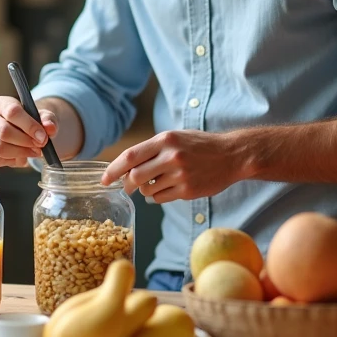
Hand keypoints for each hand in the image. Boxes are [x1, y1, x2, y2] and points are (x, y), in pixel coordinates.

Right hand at [0, 96, 57, 168]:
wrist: (26, 134)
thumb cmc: (32, 123)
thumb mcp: (43, 117)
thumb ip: (48, 120)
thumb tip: (49, 127)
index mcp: (1, 104)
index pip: (11, 111)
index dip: (29, 125)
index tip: (42, 137)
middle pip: (4, 131)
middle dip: (25, 142)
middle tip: (40, 146)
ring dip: (20, 153)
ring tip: (33, 152)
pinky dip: (11, 162)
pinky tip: (20, 157)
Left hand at [102, 130, 245, 204]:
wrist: (232, 155)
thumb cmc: (200, 145)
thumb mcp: (175, 138)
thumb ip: (152, 150)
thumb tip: (126, 168)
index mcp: (165, 140)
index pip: (130, 156)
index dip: (113, 169)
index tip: (104, 179)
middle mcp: (171, 157)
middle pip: (135, 177)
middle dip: (126, 185)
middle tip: (126, 187)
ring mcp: (180, 175)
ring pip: (148, 190)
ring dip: (145, 191)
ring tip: (155, 183)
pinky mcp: (188, 191)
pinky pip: (161, 198)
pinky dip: (157, 197)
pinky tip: (165, 190)